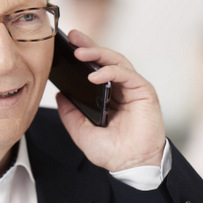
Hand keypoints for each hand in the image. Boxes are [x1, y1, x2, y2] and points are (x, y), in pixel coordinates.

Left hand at [56, 30, 165, 171]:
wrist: (132, 166)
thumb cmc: (112, 152)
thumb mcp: (82, 132)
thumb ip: (70, 113)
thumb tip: (59, 94)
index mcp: (108, 95)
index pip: (95, 68)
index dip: (83, 55)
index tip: (64, 44)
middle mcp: (121, 88)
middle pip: (105, 59)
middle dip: (88, 45)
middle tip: (72, 36)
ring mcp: (133, 88)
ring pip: (116, 61)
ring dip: (97, 54)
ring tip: (78, 52)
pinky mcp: (144, 91)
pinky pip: (126, 74)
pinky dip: (110, 72)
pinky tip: (94, 76)